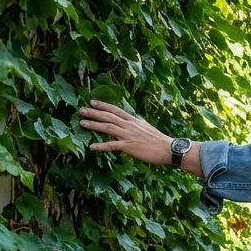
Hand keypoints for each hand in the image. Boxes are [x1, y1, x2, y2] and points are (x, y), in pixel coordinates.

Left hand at [79, 101, 201, 176]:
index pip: (116, 110)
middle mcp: (130, 125)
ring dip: (94, 125)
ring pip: (108, 127)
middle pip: (109, 116)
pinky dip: (101, 146)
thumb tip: (131, 123)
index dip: (104, 106)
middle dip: (94, 112)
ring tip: (82, 123)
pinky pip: (112, 145)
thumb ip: (136, 126)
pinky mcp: (129, 146)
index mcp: (134, 121)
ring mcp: (128, 135)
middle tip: (82, 109)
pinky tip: (92, 148)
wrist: (169, 148)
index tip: (93, 102)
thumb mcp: (147, 128)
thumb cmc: (160, 141)